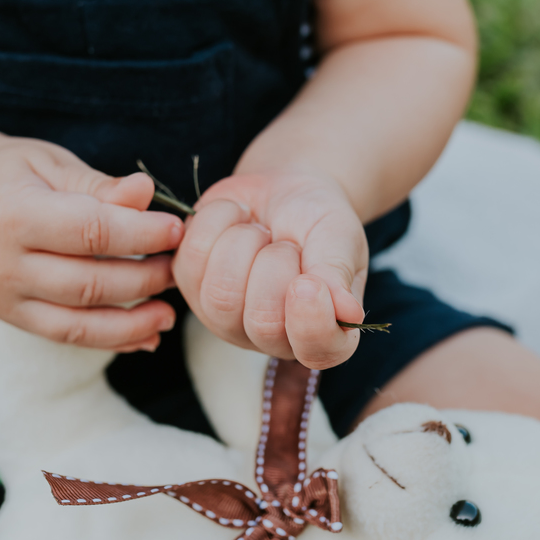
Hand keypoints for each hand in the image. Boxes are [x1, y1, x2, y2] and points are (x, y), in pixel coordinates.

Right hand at [0, 138, 183, 350]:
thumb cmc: (16, 175)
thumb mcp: (53, 164)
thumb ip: (99, 185)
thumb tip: (145, 191)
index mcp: (11, 213)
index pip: (90, 231)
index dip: (142, 234)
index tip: (178, 230)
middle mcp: (1, 263)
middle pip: (89, 282)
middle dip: (145, 278)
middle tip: (180, 267)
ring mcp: (3, 298)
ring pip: (81, 322)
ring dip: (134, 321)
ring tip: (170, 313)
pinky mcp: (11, 318)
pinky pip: (69, 336)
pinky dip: (112, 340)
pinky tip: (147, 335)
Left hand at [172, 170, 368, 368]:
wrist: (284, 188)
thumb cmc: (318, 220)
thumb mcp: (339, 238)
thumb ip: (338, 274)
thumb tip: (349, 314)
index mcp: (323, 334)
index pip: (317, 351)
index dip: (311, 320)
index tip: (310, 281)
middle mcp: (272, 338)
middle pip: (262, 321)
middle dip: (277, 263)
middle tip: (287, 243)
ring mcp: (225, 319)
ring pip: (222, 293)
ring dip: (245, 242)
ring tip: (261, 232)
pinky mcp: (190, 287)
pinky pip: (191, 259)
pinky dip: (218, 222)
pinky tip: (236, 221)